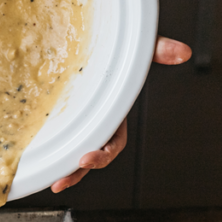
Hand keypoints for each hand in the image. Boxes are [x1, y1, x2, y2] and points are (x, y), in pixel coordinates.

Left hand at [50, 36, 191, 192]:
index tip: (88, 157)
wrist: (102, 39)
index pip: (113, 142)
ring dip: (64, 170)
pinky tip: (40, 161)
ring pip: (73, 153)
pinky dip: (50, 151)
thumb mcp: (139, 49)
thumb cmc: (121, 49)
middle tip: (62, 181)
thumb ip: (158, 50)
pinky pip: (57, 138)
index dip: (103, 154)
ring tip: (54, 182)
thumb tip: (182, 52)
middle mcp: (98, 122)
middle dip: (79, 172)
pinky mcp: (61, 116)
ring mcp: (79, 121)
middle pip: (91, 155)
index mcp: (115, 114)